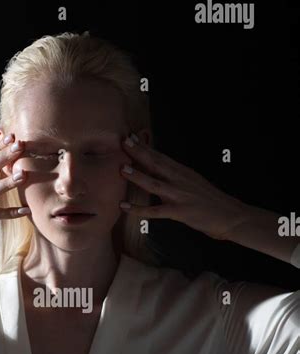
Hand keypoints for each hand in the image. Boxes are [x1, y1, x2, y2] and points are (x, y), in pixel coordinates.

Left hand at [119, 138, 247, 240]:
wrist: (231, 216)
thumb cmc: (212, 201)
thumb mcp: (195, 183)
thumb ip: (178, 178)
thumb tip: (161, 173)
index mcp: (183, 173)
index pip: (161, 156)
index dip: (145, 147)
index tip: (131, 137)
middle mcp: (180, 180)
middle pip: (157, 163)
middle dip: (139, 152)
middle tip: (123, 142)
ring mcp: (180, 196)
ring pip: (154, 184)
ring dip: (138, 176)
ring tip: (122, 168)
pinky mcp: (179, 212)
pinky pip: (155, 211)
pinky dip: (138, 209)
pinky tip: (124, 207)